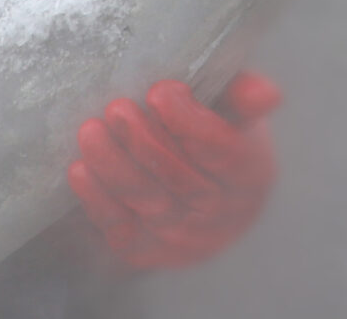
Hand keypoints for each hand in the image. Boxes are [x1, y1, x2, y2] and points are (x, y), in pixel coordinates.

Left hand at [69, 72, 281, 271]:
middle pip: (184, 183)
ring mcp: (190, 241)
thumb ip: (243, 94)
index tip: (160, 91)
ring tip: (91, 132)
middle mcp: (227, 215)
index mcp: (253, 174)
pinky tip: (80, 171)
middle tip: (116, 109)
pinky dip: (99, 203)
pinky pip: (123, 231)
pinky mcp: (153, 255)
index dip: (191, 123)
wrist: (203, 187)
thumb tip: (266, 96)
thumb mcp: (233, 107)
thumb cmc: (216, 132)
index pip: (224, 152)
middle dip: (145, 144)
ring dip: (115, 170)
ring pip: (150, 207)